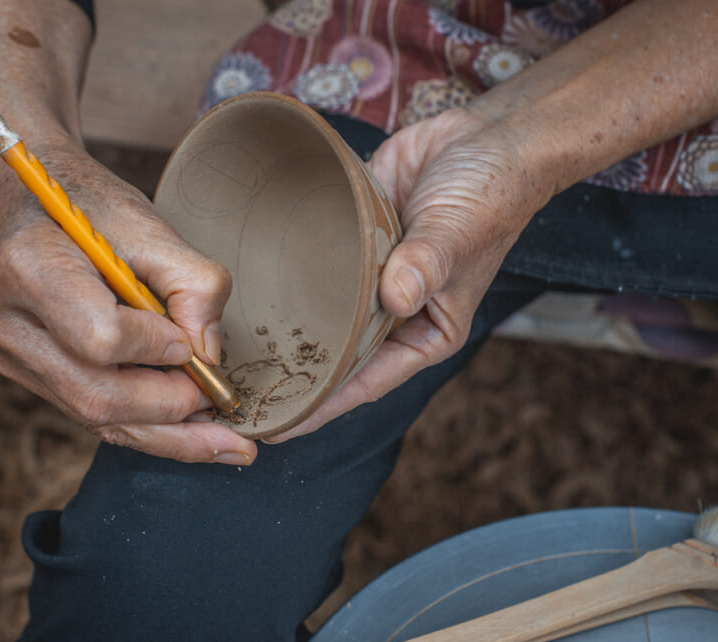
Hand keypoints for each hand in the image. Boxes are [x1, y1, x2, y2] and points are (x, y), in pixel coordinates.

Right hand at [0, 135, 256, 464]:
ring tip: (223, 442)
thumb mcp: (156, 229)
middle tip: (221, 407)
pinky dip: (144, 426)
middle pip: (95, 396)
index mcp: (29, 266)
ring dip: (164, 435)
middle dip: (169, 410)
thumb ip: (196, 288)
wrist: (34, 198)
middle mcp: (3, 318)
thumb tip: (208, 360)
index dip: (155, 350)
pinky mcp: (22, 371)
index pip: (99, 338)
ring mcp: (6, 351)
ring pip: (93, 417)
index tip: (188, 343)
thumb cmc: (95, 207)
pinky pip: (88, 413)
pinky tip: (189, 433)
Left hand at [268, 108, 553, 441]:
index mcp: (426, 332)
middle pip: (337, 356)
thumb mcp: (458, 233)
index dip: (321, 407)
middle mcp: (395, 313)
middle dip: (292, 374)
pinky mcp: (353, 243)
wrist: (487, 138)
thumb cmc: (489, 195)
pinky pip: (317, 269)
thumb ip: (425, 264)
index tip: (275, 427)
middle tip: (236, 390)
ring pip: (322, 314)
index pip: (367, 382)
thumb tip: (394, 296)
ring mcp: (371, 279)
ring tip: (228, 350)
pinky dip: (288, 279)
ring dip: (284, 329)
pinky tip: (247, 292)